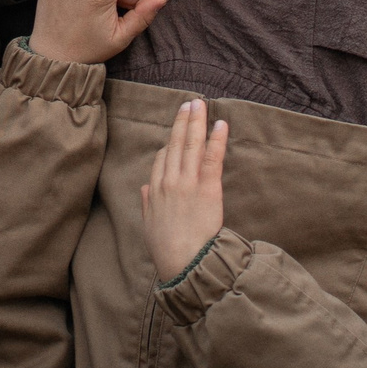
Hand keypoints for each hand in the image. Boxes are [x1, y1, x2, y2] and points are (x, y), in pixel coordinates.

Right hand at [140, 97, 227, 281]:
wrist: (184, 264)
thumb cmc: (167, 249)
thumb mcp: (149, 225)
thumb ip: (147, 203)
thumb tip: (146, 188)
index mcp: (155, 190)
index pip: (162, 158)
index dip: (170, 143)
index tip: (178, 132)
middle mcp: (169, 181)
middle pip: (175, 144)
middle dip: (182, 121)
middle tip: (189, 103)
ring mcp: (188, 183)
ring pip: (191, 145)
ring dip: (197, 122)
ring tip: (201, 104)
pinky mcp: (208, 188)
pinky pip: (212, 158)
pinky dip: (216, 139)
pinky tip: (220, 124)